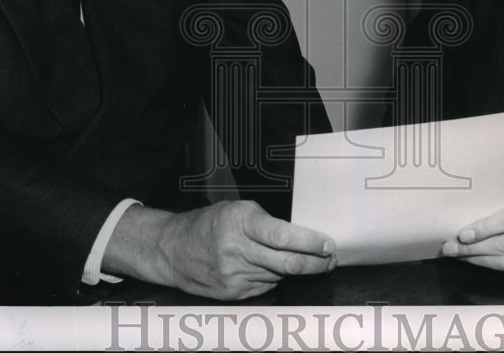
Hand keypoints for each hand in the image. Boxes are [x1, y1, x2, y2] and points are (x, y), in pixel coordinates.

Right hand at [104, 200, 335, 299]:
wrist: (172, 249)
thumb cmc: (210, 223)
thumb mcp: (237, 210)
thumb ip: (266, 223)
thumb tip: (301, 239)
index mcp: (240, 223)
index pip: (282, 236)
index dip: (310, 243)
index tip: (329, 245)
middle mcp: (237, 251)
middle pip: (287, 264)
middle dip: (316, 264)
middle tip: (331, 260)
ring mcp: (234, 276)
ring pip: (279, 276)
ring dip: (296, 270)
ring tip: (308, 261)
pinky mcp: (232, 294)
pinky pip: (266, 287)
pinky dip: (274, 278)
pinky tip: (274, 269)